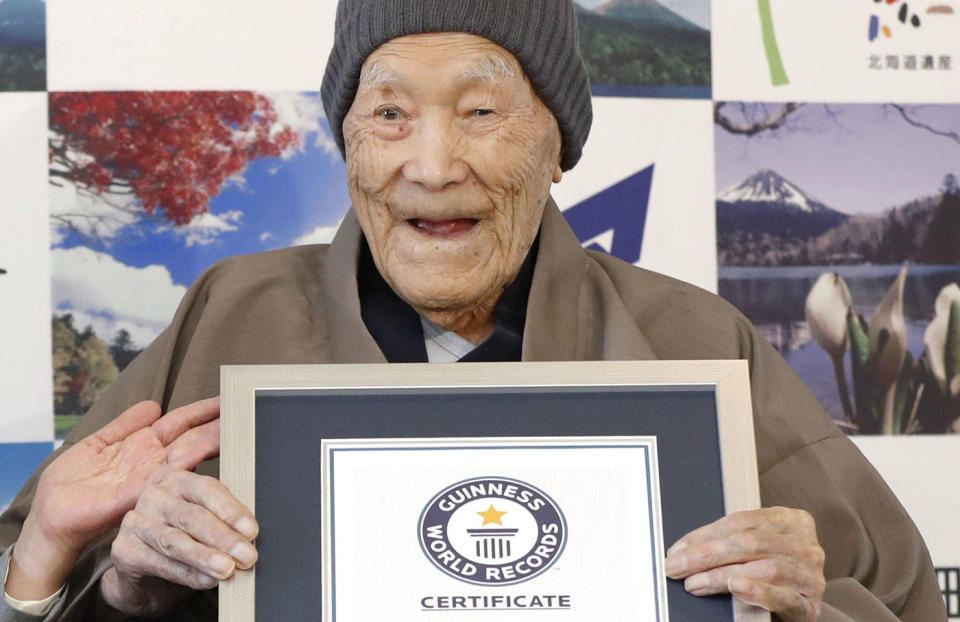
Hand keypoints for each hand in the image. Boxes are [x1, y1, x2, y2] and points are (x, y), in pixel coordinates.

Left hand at [6, 398, 220, 601]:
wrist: (51, 519)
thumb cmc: (68, 486)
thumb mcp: (97, 444)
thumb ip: (125, 425)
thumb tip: (153, 404)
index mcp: (143, 446)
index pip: (181, 423)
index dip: (202, 410)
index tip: (226, 398)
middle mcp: (154, 462)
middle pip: (193, 437)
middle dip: (218, 424)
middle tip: (244, 410)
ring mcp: (151, 479)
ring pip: (189, 455)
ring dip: (213, 441)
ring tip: (237, 427)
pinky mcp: (142, 496)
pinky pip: (170, 479)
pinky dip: (193, 466)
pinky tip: (210, 454)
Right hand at [100, 467, 257, 616]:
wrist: (145, 570)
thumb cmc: (184, 537)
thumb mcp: (205, 522)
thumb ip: (224, 521)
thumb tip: (251, 535)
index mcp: (178, 479)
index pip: (208, 490)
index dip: (231, 511)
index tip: (252, 531)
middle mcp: (155, 495)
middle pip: (192, 516)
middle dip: (223, 538)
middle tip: (247, 556)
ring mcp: (135, 521)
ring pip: (175, 541)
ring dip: (205, 557)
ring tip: (228, 570)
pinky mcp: (123, 550)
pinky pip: (160, 562)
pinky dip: (187, 574)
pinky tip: (206, 580)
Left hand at [664, 507, 825, 621]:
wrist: (801, 605)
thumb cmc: (777, 574)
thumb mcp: (758, 548)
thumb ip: (732, 541)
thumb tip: (685, 549)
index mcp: (791, 521)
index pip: (740, 522)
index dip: (704, 535)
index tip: (678, 549)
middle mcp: (804, 545)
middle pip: (748, 543)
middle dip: (705, 554)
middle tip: (676, 566)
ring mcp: (809, 574)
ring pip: (761, 568)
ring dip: (719, 576)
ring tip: (694, 583)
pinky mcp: (809, 603)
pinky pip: (782, 596)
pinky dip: (756, 591)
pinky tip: (735, 587)